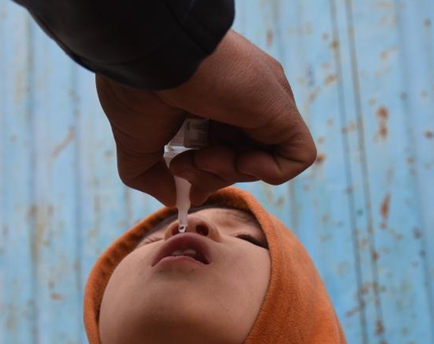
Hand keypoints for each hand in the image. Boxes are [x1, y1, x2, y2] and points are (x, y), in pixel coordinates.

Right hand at [96, 29, 316, 205]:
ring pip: (262, 161)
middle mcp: (237, 102)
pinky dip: (271, 171)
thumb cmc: (137, 91)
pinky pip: (297, 156)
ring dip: (229, 173)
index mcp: (206, 103)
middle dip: (210, 175)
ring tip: (203, 155)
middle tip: (183, 165)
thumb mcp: (136, 144)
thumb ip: (150, 176)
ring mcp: (261, 105)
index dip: (204, 176)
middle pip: (239, 161)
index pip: (220, 150)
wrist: (151, 56)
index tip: (183, 183)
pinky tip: (240, 158)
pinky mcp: (280, 109)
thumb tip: (173, 197)